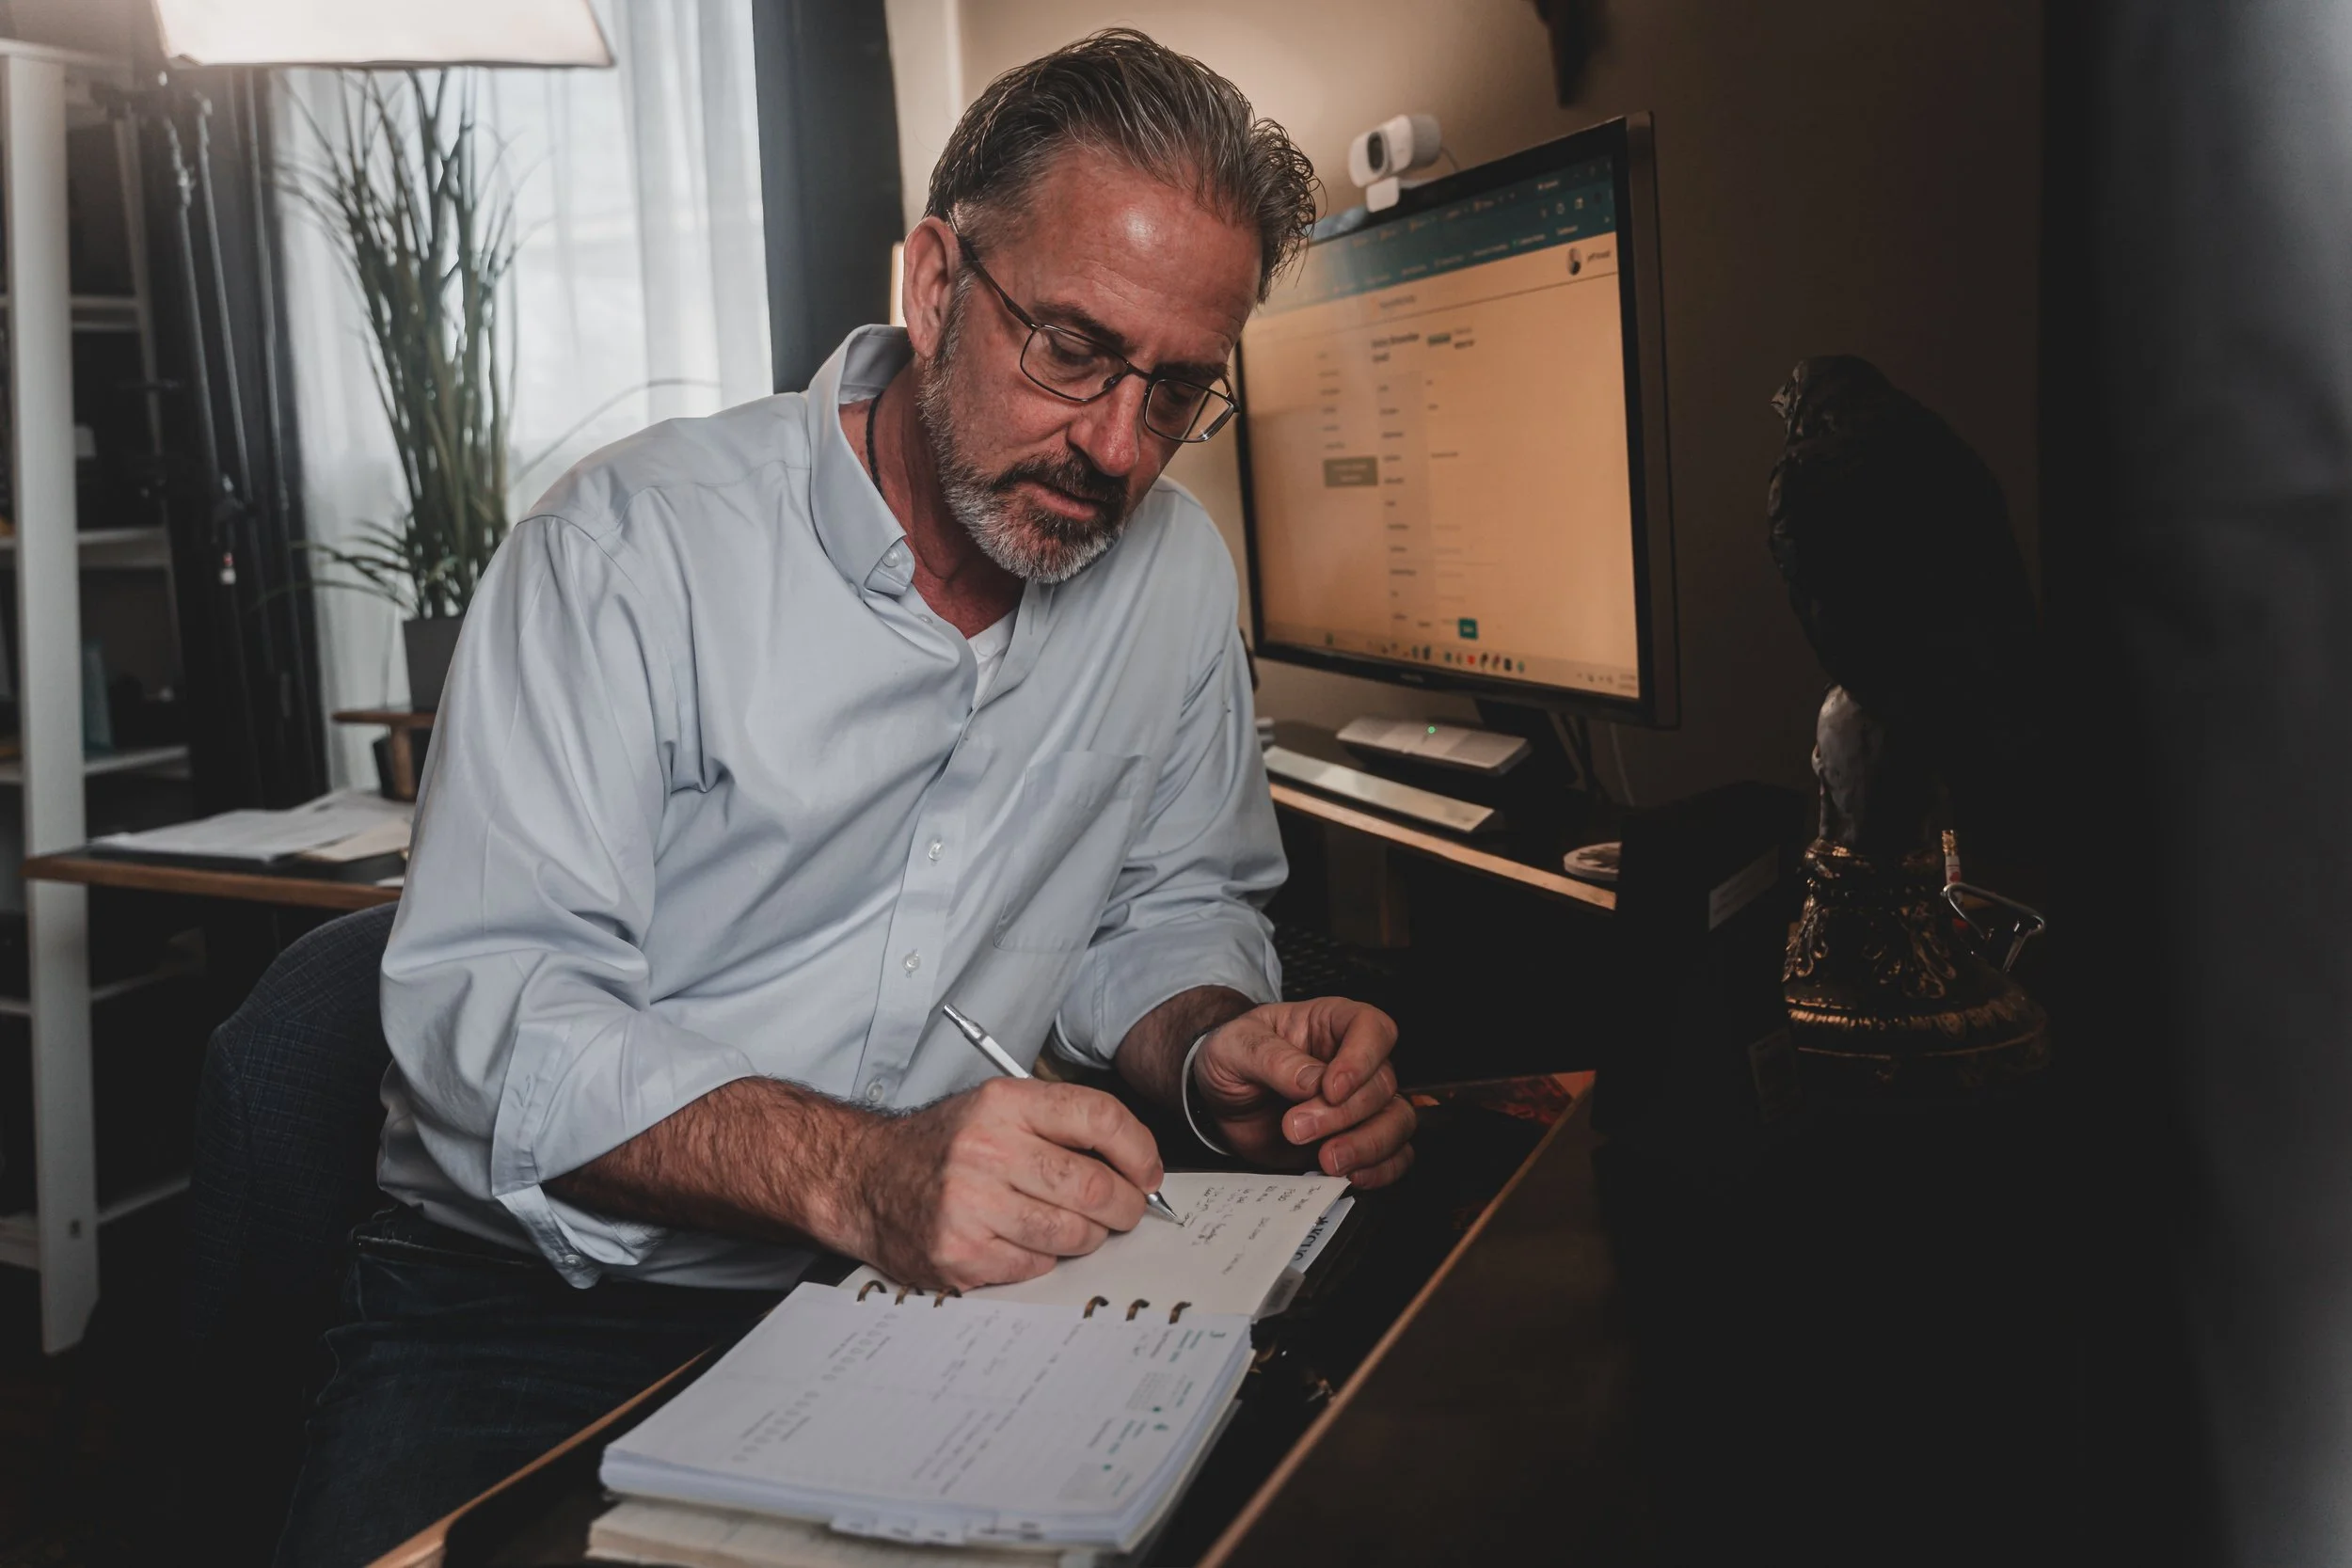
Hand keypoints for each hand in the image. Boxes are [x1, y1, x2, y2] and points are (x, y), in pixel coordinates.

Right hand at [845, 1078, 1165, 1291]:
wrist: (865, 1179)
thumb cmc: (942, 1147)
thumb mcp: (996, 1109)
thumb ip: (1061, 1125)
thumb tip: (1137, 1164)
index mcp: (1004, 1104)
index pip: (1100, 1118)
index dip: (1140, 1151)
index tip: (1149, 1173)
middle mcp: (987, 1150)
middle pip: (1096, 1186)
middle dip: (1126, 1206)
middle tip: (1126, 1211)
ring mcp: (971, 1206)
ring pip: (1074, 1234)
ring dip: (1088, 1237)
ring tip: (1074, 1226)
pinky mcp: (961, 1254)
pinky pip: (1037, 1265)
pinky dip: (1043, 1258)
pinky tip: (1023, 1240)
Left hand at [1192, 997, 1415, 1187]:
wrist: (1218, 1100)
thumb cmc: (1232, 1057)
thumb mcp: (1235, 1046)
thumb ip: (1272, 1059)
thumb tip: (1311, 1080)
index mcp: (1331, 1024)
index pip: (1373, 1029)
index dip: (1361, 1060)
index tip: (1330, 1089)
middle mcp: (1354, 1062)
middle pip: (1383, 1084)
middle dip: (1343, 1114)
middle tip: (1295, 1128)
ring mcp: (1358, 1104)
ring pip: (1397, 1121)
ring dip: (1367, 1145)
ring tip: (1326, 1160)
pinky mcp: (1355, 1140)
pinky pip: (1393, 1155)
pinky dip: (1380, 1170)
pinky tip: (1349, 1175)